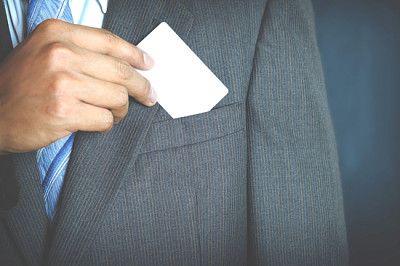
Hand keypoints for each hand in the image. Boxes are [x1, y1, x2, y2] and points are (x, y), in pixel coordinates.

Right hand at [0, 19, 155, 154]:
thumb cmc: (22, 85)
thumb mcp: (44, 53)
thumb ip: (81, 51)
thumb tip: (127, 62)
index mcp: (56, 33)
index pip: (110, 41)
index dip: (135, 54)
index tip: (149, 64)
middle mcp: (60, 53)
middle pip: (121, 71)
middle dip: (142, 87)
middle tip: (149, 95)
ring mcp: (62, 83)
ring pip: (118, 97)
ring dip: (120, 110)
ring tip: (111, 113)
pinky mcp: (64, 111)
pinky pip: (106, 118)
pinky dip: (106, 124)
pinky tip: (95, 123)